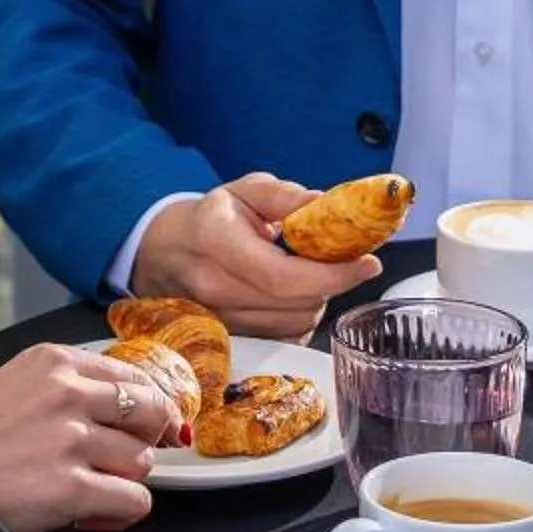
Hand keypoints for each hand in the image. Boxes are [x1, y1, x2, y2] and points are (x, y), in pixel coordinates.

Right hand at [0, 342, 185, 531]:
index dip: (149, 407)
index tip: (148, 428)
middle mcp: (67, 392)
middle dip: (144, 441)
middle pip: (150, 412)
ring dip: (123, 481)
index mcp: (53, 362)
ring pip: (143, 461)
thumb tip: (136, 408)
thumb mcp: (16, 388)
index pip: (134, 376)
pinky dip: (119, 514)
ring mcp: (71, 440)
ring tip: (91, 490)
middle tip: (121, 461)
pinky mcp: (73, 488)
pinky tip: (90, 515)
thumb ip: (70, 388)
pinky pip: (134, 501)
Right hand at [129, 172, 381, 338]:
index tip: (368, 263)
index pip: (282, 275)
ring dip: (316, 300)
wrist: (164, 253)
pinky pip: (284, 338)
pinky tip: (292, 295)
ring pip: (293, 323)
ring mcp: (217, 320)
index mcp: (216, 240)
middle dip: (330, 282)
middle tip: (340, 259)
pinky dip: (299, 317)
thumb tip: (326, 205)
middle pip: (294, 303)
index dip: (332, 274)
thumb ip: (284, 196)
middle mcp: (213, 286)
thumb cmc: (210, 219)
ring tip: (308, 273)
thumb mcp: (244, 191)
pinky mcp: (228, 341)